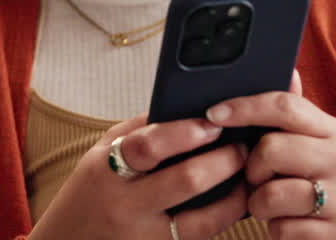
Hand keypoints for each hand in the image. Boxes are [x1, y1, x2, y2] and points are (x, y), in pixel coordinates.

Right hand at [30, 115, 248, 239]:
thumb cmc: (89, 193)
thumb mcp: (99, 155)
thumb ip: (137, 132)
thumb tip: (185, 109)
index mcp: (107, 171)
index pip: (149, 146)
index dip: (185, 132)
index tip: (212, 123)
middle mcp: (126, 207)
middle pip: (187, 182)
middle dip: (224, 160)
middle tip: (242, 147)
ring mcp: (144, 239)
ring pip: (204, 222)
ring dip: (234, 197)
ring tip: (247, 177)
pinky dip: (221, 221)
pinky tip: (232, 205)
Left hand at [206, 72, 335, 239]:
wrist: (330, 235)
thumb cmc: (301, 184)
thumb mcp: (297, 146)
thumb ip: (287, 114)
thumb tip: (290, 70)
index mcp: (330, 130)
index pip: (284, 105)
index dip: (244, 107)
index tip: (213, 114)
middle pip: (271, 148)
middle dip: (251, 168)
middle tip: (256, 178)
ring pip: (271, 192)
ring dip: (259, 203)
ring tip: (270, 203)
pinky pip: (281, 227)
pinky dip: (274, 228)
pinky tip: (285, 223)